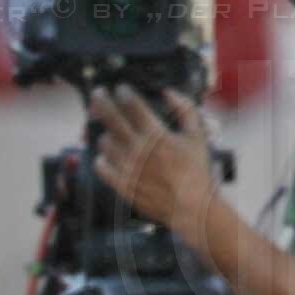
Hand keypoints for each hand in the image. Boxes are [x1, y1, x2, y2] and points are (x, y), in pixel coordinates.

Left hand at [88, 89, 214, 232]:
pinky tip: (106, 155)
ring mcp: (127, 168)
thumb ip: (185, 109)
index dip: (123, 93)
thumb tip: (168, 92)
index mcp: (156, 135)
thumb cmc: (195, 170)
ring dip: (105, 133)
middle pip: (111, 119)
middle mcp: (138, 149)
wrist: (191, 206)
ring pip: (104, 142)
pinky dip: (101, 158)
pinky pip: (101, 167)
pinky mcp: (121, 184)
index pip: (133, 106)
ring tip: (110, 131)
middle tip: (98, 94)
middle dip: (101, 102)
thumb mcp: (197, 135)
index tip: (121, 88)